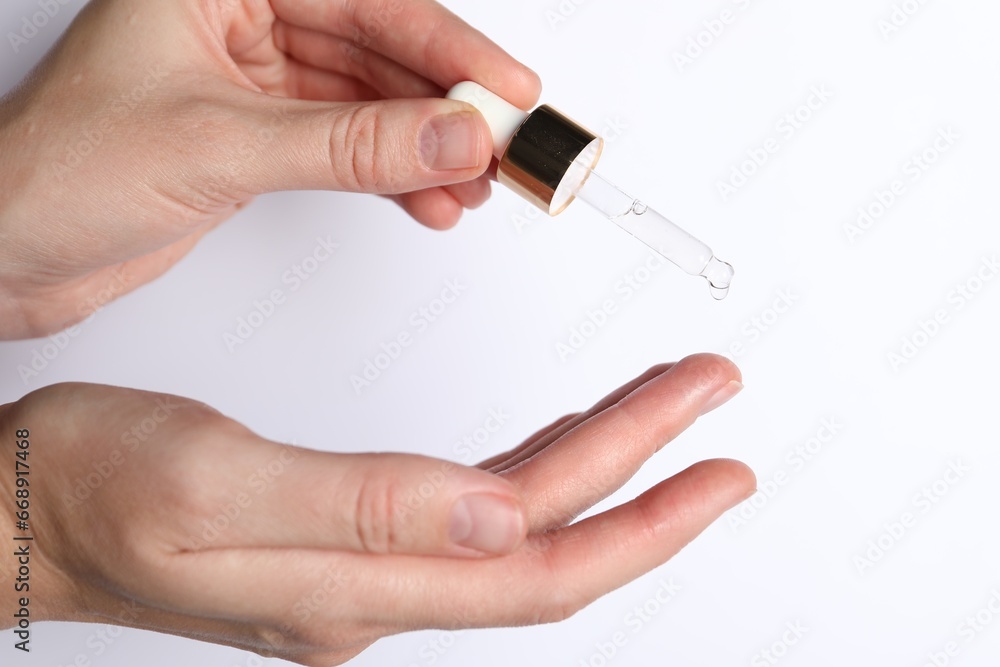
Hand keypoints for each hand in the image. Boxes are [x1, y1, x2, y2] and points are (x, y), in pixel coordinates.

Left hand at [0, 0, 540, 338]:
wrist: (8, 255)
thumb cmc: (58, 172)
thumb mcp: (222, 146)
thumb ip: (349, 145)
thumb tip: (450, 137)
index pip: (365, 2)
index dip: (447, 49)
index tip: (508, 92)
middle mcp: (241, 19)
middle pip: (378, 50)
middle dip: (447, 106)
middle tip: (507, 147)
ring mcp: (255, 81)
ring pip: (370, 103)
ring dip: (426, 149)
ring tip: (474, 186)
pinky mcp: (259, 139)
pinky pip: (349, 147)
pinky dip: (391, 176)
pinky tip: (427, 200)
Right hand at [0, 354, 751, 665]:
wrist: (31, 511)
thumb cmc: (98, 489)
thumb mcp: (216, 483)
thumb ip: (363, 507)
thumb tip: (498, 521)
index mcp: (354, 585)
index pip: (538, 562)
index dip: (641, 519)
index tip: (716, 465)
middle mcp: (373, 592)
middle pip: (549, 545)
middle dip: (645, 481)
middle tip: (713, 417)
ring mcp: (363, 573)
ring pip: (519, 528)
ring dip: (599, 470)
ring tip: (658, 414)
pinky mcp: (347, 542)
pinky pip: (473, 513)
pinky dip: (536, 472)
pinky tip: (560, 443)